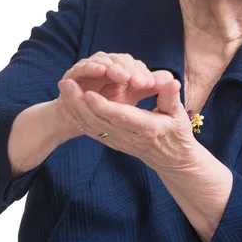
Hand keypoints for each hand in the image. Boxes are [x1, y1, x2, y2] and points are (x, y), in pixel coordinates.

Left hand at [54, 52, 175, 142]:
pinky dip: (76, 118)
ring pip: (91, 126)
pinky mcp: (112, 142)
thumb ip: (171, 97)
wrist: (172, 160)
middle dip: (79, 103)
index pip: (121, 117)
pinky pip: (91, 131)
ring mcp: (118, 141)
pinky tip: (65, 105)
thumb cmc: (177, 133)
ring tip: (62, 89)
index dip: (104, 106)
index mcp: (146, 128)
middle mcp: (128, 137)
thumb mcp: (178, 114)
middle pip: (99, 120)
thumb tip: (171, 81)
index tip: (88, 93)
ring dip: (74, 108)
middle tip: (66, 83)